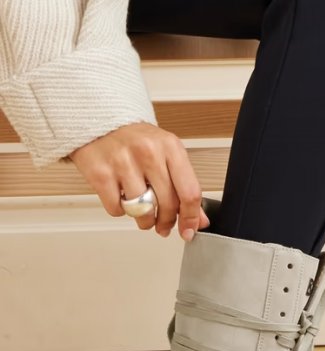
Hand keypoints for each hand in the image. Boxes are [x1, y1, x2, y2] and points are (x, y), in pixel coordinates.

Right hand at [68, 122, 210, 239]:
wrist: (100, 119)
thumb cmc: (135, 139)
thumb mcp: (166, 154)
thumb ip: (184, 185)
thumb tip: (199, 219)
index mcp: (171, 147)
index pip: (189, 191)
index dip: (191, 217)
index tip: (189, 231)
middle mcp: (149, 153)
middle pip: (168, 204)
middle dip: (167, 222)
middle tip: (163, 225)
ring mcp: (123, 162)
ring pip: (142, 211)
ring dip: (144, 220)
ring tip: (141, 212)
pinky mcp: (100, 173)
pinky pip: (116, 209)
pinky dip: (119, 210)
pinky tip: (121, 197)